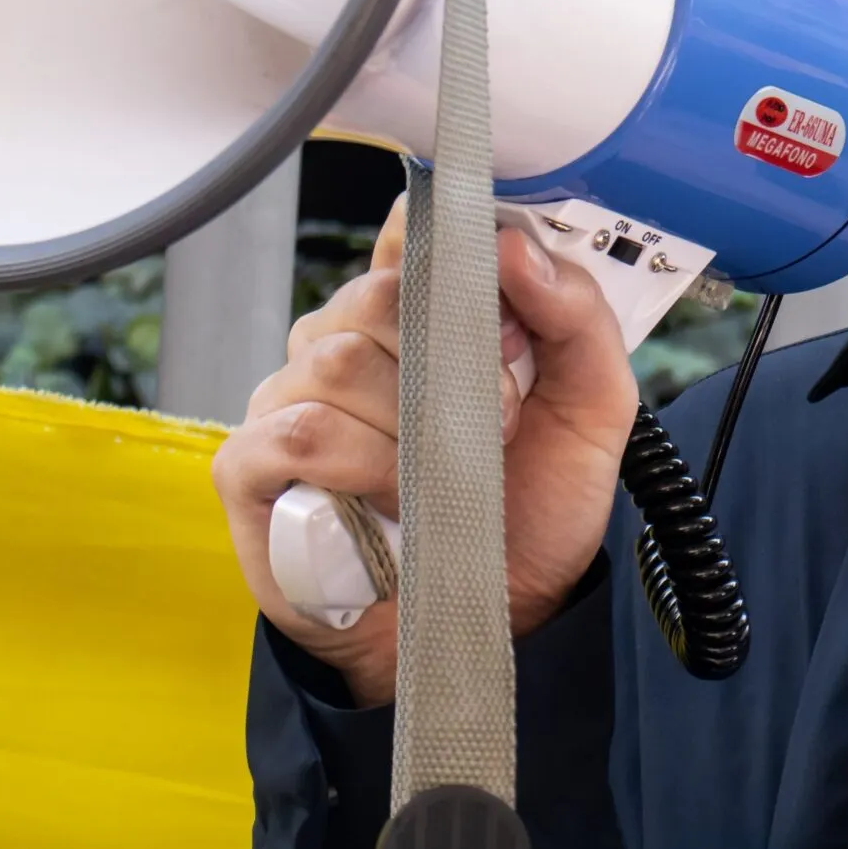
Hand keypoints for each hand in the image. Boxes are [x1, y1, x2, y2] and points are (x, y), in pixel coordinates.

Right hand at [211, 200, 637, 705]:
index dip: (452, 255)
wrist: (506, 615)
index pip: (411, 233)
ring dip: (411, 426)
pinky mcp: (253, 468)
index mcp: (421, 312)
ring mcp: (291, 401)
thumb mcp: (594, 405)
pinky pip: (293, 433)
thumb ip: (575, 314)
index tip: (502, 306)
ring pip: (336, 362)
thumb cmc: (534, 506)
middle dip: (451, 364)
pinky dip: (358, 466)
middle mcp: (346, 343)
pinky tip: (391, 501)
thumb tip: (512, 245)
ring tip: (445, 475)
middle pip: (374, 296)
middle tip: (494, 424)